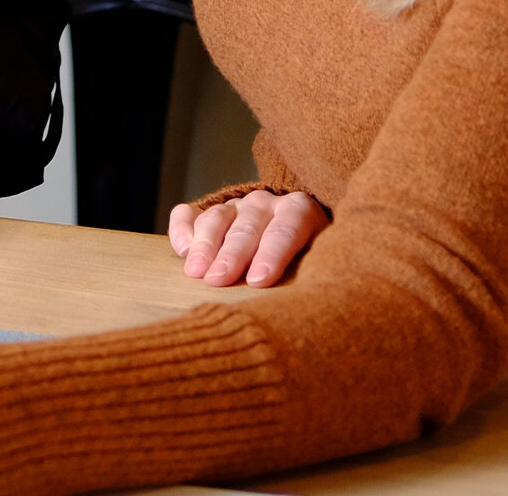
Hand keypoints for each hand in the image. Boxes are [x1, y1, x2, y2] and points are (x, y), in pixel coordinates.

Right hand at [167, 188, 328, 287]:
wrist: (301, 240)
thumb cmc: (315, 264)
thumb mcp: (326, 265)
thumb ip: (320, 276)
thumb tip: (315, 302)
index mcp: (301, 211)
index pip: (287, 228)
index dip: (273, 253)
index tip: (259, 280)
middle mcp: (266, 204)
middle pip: (248, 226)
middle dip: (232, 253)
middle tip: (218, 279)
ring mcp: (236, 206)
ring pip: (218, 218)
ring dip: (206, 245)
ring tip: (196, 271)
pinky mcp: (210, 213)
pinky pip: (189, 214)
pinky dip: (182, 228)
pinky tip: (182, 248)